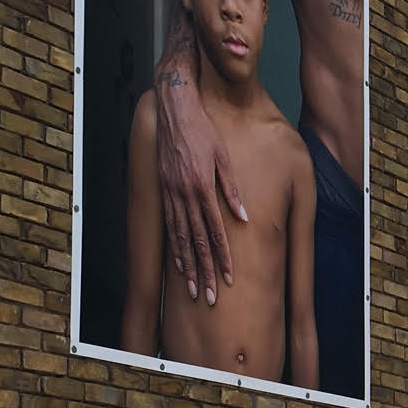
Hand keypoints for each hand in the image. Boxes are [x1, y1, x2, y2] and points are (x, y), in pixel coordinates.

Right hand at [153, 71, 246, 304]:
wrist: (174, 110)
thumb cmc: (204, 131)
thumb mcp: (224, 157)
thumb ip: (232, 190)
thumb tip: (244, 218)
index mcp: (203, 187)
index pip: (215, 231)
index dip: (223, 258)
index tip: (229, 279)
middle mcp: (185, 195)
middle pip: (196, 242)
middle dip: (205, 272)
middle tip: (210, 297)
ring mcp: (171, 194)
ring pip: (180, 238)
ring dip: (187, 267)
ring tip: (194, 289)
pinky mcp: (164, 191)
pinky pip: (170, 225)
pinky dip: (174, 247)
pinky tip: (178, 264)